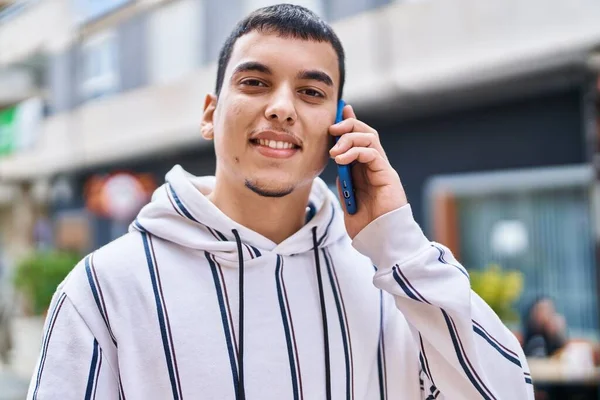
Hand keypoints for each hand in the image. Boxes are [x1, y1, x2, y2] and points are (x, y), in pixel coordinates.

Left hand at [329, 104, 407, 237]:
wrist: (380, 240)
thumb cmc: (366, 225)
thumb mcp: (347, 199)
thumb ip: (344, 180)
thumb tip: (337, 161)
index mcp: (366, 170)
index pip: (359, 139)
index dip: (350, 123)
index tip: (339, 111)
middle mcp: (376, 166)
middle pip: (366, 132)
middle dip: (348, 125)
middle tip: (332, 129)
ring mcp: (383, 169)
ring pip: (370, 138)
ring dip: (349, 138)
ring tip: (334, 151)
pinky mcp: (387, 175)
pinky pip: (373, 153)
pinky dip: (356, 151)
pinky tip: (341, 160)